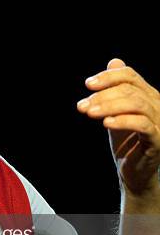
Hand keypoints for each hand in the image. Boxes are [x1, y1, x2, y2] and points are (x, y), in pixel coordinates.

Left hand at [77, 58, 159, 197]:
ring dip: (109, 106)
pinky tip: (106, 124)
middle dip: (103, 95)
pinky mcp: (158, 140)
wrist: (134, 173)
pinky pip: (143, 124)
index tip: (87, 85)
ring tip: (89, 113)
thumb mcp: (116, 112)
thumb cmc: (126, 142)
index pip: (130, 76)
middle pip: (130, 89)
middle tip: (82, 106)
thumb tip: (114, 61)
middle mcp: (157, 105)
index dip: (108, 77)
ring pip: (136, 104)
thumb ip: (115, 90)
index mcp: (148, 95)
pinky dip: (123, 121)